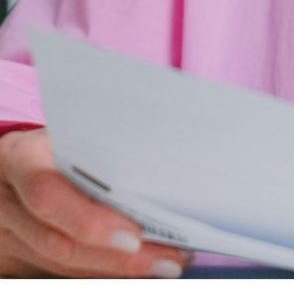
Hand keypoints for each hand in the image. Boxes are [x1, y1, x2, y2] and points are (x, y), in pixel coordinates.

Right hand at [0, 128, 190, 276]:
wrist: (6, 162)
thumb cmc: (53, 139)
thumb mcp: (66, 133)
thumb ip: (97, 151)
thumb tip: (159, 174)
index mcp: (21, 158)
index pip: (47, 195)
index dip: (89, 222)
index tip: (135, 237)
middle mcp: (8, 200)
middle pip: (59, 242)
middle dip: (116, 258)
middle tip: (167, 259)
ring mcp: (7, 233)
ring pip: (60, 263)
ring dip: (114, 269)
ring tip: (164, 263)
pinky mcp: (13, 254)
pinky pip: (58, 269)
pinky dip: (100, 270)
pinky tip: (136, 265)